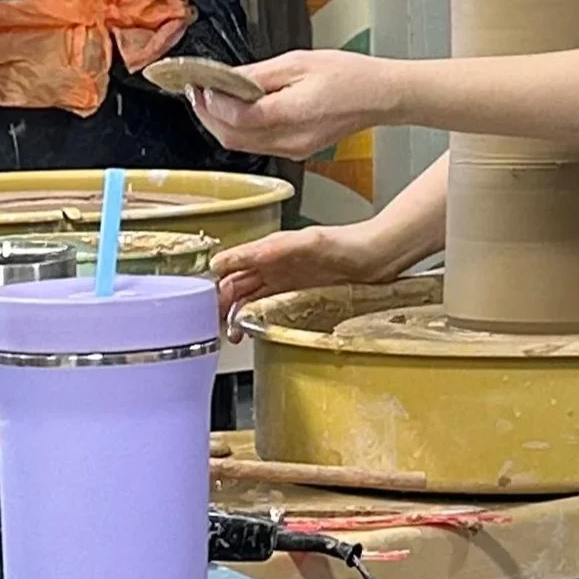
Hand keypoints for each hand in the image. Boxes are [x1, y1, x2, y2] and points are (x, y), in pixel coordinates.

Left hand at [185, 50, 397, 161]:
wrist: (382, 96)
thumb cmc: (351, 76)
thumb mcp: (299, 62)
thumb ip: (257, 74)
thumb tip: (224, 79)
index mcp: (294, 114)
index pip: (237, 116)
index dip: (212, 101)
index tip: (201, 82)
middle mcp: (292, 139)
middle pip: (231, 138)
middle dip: (207, 115)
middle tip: (197, 91)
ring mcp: (294, 149)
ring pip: (240, 145)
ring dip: (220, 124)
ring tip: (212, 98)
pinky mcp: (297, 150)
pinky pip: (256, 145)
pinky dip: (240, 129)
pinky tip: (238, 110)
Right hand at [211, 219, 408, 335]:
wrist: (377, 256)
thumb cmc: (347, 244)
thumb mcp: (307, 243)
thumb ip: (271, 250)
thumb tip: (234, 258)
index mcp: (269, 250)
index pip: (229, 265)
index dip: (213, 282)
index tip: (202, 303)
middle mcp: (274, 266)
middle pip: (235, 286)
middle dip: (220, 306)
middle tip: (213, 326)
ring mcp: (286, 283)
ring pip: (249, 300)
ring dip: (236, 317)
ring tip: (232, 335)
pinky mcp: (300, 297)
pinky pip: (270, 310)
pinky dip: (257, 321)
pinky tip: (254, 332)